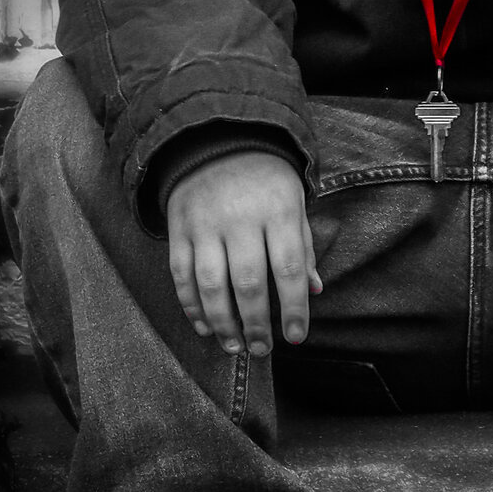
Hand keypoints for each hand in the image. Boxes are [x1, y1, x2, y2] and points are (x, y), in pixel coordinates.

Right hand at [166, 151, 320, 356]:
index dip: (294, 308)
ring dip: (222, 323)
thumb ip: (303, 248)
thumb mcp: (294, 204)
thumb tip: (313, 291)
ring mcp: (205, 224)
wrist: (218, 141)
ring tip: (235, 346)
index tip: (297, 337)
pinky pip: (181, 275)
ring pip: (211, 284)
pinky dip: (192, 307)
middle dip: (257, 324)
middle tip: (263, 350)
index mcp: (277, 210)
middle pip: (248, 282)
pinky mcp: (179, 229)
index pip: (289, 268)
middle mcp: (240, 217)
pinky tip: (205, 327)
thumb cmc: (266, 182)